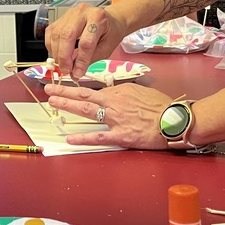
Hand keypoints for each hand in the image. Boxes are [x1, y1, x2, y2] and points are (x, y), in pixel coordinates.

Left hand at [44, 82, 170, 149]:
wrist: (175, 119)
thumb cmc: (162, 106)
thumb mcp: (141, 92)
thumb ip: (124, 92)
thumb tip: (112, 91)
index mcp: (120, 92)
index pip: (94, 89)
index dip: (77, 88)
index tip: (65, 86)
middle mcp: (114, 102)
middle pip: (85, 95)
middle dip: (65, 91)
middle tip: (49, 88)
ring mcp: (116, 119)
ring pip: (87, 110)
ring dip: (68, 105)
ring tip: (53, 103)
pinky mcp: (121, 135)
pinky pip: (98, 137)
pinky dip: (83, 138)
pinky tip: (70, 138)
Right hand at [45, 4, 126, 77]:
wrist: (108, 20)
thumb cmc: (110, 33)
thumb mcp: (107, 48)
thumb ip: (91, 59)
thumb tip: (74, 73)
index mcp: (98, 18)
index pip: (86, 42)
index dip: (80, 60)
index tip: (78, 73)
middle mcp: (82, 12)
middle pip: (67, 35)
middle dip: (64, 57)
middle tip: (66, 71)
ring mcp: (69, 13)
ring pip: (56, 35)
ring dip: (57, 54)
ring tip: (63, 65)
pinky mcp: (60, 18)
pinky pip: (50, 33)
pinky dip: (52, 47)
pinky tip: (58, 55)